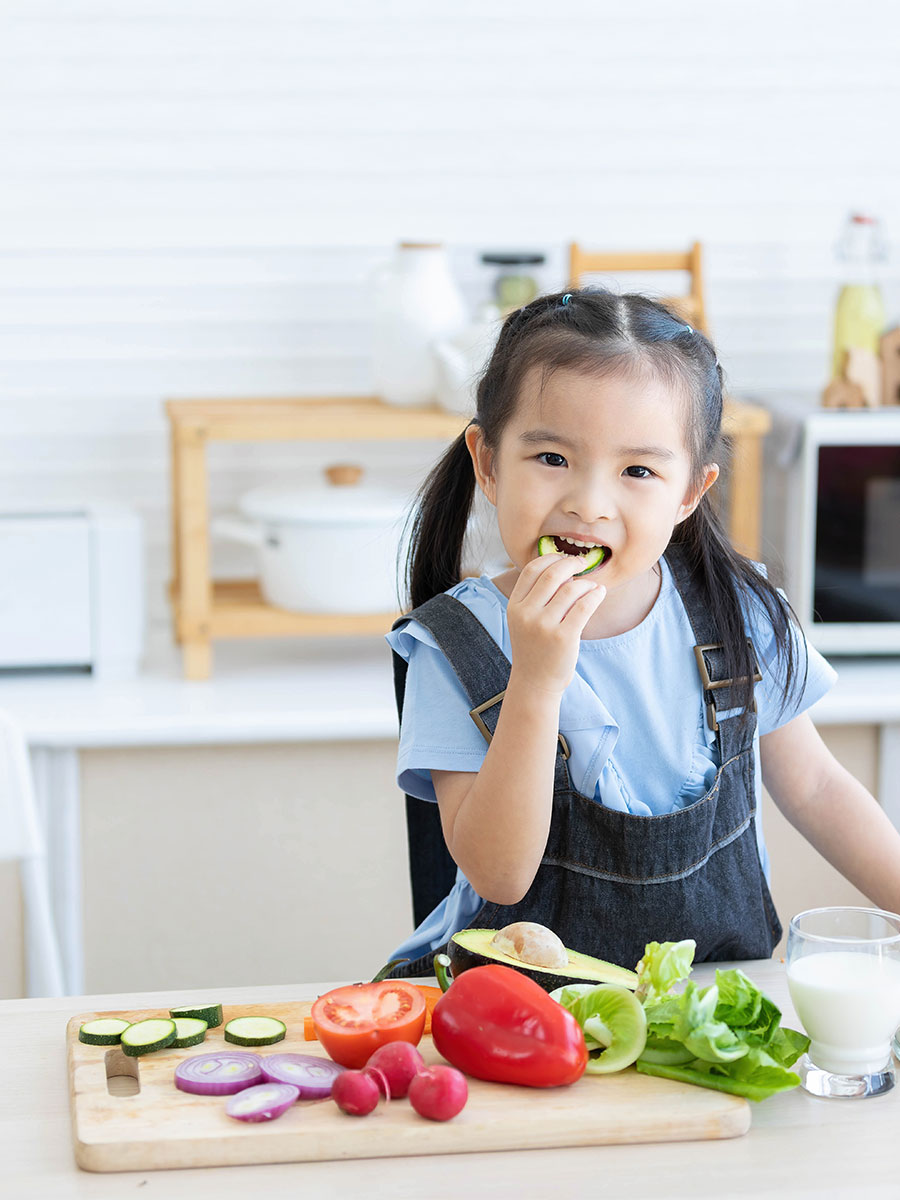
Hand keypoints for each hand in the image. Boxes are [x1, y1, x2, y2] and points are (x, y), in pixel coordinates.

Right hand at [505, 553, 606, 695]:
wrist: (534, 683)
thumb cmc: (534, 649)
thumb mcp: (523, 621)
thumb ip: (535, 597)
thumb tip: (564, 569)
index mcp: (515, 606)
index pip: (531, 570)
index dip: (550, 558)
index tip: (563, 559)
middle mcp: (527, 614)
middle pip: (552, 575)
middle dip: (571, 564)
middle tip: (582, 564)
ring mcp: (544, 626)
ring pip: (571, 589)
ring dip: (586, 583)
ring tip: (592, 586)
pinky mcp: (564, 637)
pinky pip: (584, 606)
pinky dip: (595, 595)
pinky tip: (599, 594)